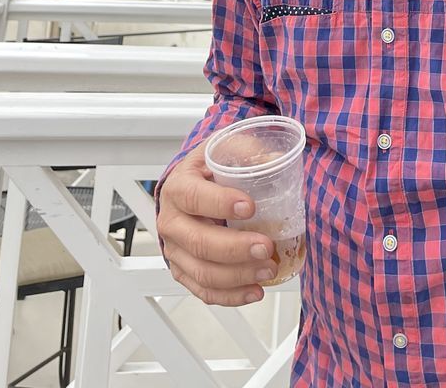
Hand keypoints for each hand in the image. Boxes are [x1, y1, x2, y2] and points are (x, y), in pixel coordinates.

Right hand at [155, 143, 276, 305]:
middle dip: (236, 249)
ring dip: (238, 275)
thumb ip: (245, 150)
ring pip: (202, 272)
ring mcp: (175, 251)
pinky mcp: (184, 271)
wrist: (189, 188)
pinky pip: (204, 291)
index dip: (220, 203)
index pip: (194, 197)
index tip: (250, 206)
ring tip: (267, 269)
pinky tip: (255, 290)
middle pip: (199, 242)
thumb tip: (274, 160)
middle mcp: (171, 222)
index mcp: (178, 188)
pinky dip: (231, 295)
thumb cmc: (208, 170)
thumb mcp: (222, 150)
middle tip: (266, 246)